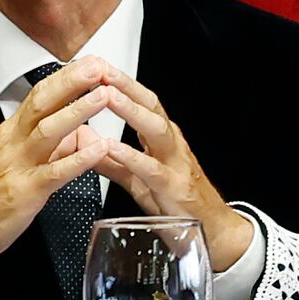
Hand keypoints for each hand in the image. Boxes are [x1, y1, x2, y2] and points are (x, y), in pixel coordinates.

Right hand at [0, 60, 152, 266]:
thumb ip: (46, 145)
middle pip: (42, 103)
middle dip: (71, 82)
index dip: (64, 78)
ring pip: (48, 131)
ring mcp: (18, 166)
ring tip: (104, 97)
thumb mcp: (14, 161)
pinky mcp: (25, 192)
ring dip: (78, 111)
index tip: (88, 63)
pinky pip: (55, 172)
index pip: (38, 95)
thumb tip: (76, 131)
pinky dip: (79, 159)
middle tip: (97, 66)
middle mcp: (13, 143)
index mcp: (11, 133)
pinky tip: (99, 149)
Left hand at [71, 72, 258, 278]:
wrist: (213, 232)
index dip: (120, 82)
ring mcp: (175, 164)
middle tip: (101, 69)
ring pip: (154, 129)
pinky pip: (151, 168)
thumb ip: (112, 160)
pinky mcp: (174, 188)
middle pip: (151, 105)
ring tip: (107, 96)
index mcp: (162, 139)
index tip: (97, 66)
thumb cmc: (175, 203)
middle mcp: (171, 145)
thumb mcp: (138, 179)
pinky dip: (131, 156)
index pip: (141, 101)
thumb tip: (85, 141)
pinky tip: (113, 147)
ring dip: (130, 110)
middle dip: (125, 85)